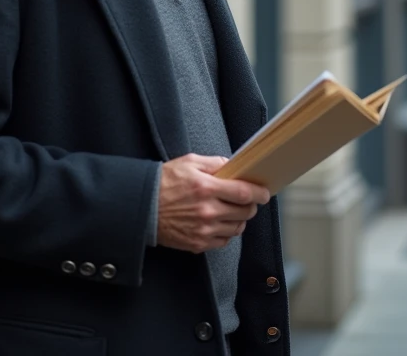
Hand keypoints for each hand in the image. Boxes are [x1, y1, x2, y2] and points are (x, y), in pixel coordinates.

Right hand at [156, 154, 270, 253]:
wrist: (141, 207)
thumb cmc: (164, 182)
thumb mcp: (188, 163)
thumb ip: (214, 163)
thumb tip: (233, 166)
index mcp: (206, 188)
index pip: (244, 193)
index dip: (259, 193)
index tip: (264, 193)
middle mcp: (207, 211)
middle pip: (245, 212)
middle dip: (250, 206)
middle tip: (247, 201)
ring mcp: (203, 230)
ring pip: (237, 228)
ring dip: (239, 220)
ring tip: (232, 211)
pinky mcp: (197, 244)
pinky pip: (224, 241)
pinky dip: (226, 233)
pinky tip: (219, 223)